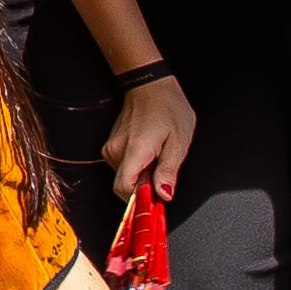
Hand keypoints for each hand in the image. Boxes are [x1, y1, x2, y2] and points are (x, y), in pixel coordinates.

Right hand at [103, 73, 197, 203]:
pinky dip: (137, 168)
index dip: (140, 201)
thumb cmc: (167, 108)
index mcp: (134, 150)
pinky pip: (123, 168)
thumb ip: (169, 170)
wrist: (150, 86)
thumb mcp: (179, 141)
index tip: (155, 203)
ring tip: (158, 158)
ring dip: (142, 177)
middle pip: (125, 186)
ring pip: (125, 177)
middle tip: (164, 175)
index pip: (125, 189)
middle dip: (145, 188)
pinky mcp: (111, 147)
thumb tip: (164, 194)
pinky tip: (150, 154)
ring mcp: (111, 148)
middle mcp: (117, 151)